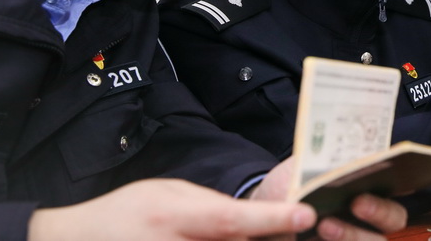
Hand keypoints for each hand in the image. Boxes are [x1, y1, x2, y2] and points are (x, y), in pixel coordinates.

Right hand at [28, 178, 315, 240]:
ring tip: (248, 233)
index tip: (305, 215)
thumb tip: (252, 220)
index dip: (271, 219)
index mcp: (171, 217)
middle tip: (292, 230)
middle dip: (269, 240)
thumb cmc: (125, 213)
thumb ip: (208, 204)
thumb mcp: (164, 193)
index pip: (230, 219)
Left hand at [253, 158, 407, 239]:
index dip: (403, 182)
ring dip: (352, 235)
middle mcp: (368, 216)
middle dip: (380, 211)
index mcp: (367, 186)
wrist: (263, 208)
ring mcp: (355, 237)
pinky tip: (312, 239)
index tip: (389, 173)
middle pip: (394, 219)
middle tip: (357, 202)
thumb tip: (350, 152)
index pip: (397, 185)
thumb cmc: (291, 183)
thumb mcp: (304, 167)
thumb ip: (327, 161)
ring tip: (324, 225)